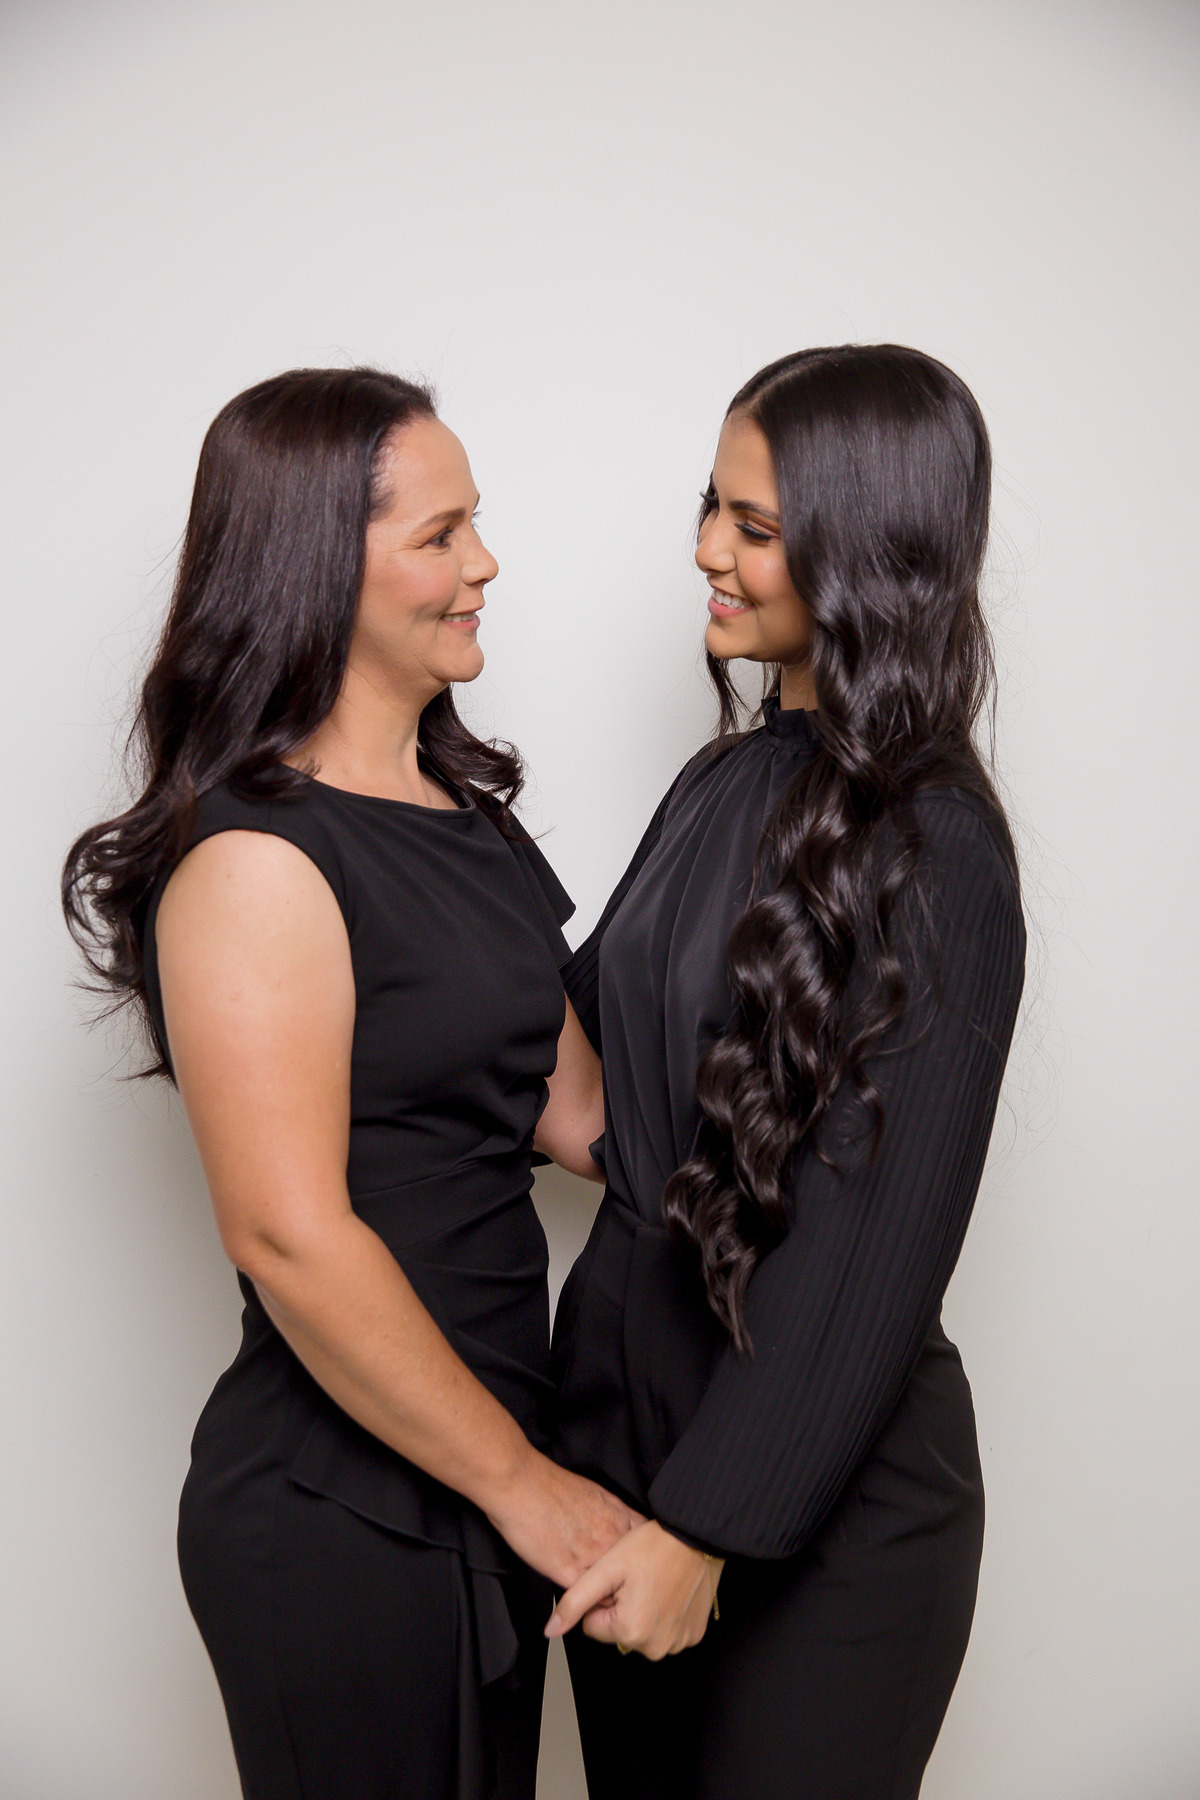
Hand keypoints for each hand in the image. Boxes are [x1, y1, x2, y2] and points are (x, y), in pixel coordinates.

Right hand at [485, 1450, 642, 1587]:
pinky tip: (576, 1602)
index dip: (638, 1564)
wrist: (521, 1485)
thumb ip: (611, 1516)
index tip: (632, 1572)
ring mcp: (593, 1557)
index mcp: (620, 1517)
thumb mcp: (594, 1493)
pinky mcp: (569, 1574)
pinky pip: (584, 1599)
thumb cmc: (549, 1486)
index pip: (645, 1550)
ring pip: (610, 1591)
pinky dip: (581, 1604)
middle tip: (613, 1592)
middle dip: (624, 1585)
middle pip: (631, 1575)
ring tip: (593, 1601)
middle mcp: (611, 1539)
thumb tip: (615, 1529)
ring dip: (603, 1598)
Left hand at [545, 1519, 723, 1659]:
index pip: (593, 1626)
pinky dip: (665, 1614)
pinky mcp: (694, 1634)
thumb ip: (574, 1602)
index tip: (617, 1580)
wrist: (697, 1536)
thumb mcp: (606, 1569)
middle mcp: (656, 1647)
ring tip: (653, 1582)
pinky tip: (669, 1590)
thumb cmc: (653, 1546)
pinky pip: (667, 1631)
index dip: (601, 1599)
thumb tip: (550, 1630)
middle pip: (618, 1632)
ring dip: (643, 1611)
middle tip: (636, 1579)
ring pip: (642, 1632)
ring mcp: (678, 1643)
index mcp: (630, 1632)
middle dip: (622, 1608)